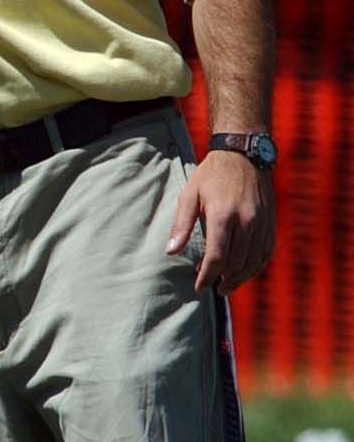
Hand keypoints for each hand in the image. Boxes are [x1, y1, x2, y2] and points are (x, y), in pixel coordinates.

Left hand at [166, 150, 275, 294]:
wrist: (243, 154)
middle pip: (236, 263)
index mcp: (223, 214)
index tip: (199, 287)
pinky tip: (244, 272)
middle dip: (222, 280)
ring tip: (225, 285)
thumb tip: (171, 252)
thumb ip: (182, 225)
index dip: (207, 276)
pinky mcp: (270, 222)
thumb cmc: (211, 175)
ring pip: (253, 261)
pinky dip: (255, 267)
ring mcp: (261, 222)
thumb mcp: (190, 194)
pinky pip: (266, 252)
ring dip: (239, 278)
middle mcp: (246, 220)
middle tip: (210, 286)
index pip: (217, 256)